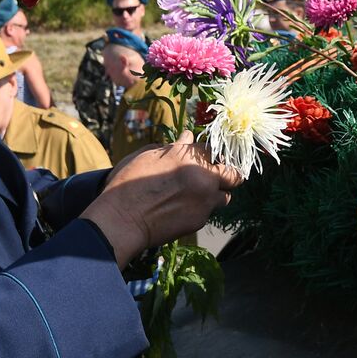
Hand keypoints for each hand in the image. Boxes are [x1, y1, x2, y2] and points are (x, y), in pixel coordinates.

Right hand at [80, 131, 241, 265]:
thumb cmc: (128, 184)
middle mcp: (203, 176)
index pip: (213, 149)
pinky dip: (201, 209)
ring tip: (200, 195)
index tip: (206, 158)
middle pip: (233, 173)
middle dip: (228, 174)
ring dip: (217, 194)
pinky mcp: (200, 219)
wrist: (122, 220)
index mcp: (189, 156)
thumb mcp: (147, 156)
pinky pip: (209, 212)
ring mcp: (205, 200)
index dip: (208, 154)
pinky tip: (184, 209)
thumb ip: (173, 147)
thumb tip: (187, 137)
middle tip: (217, 176)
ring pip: (226, 196)